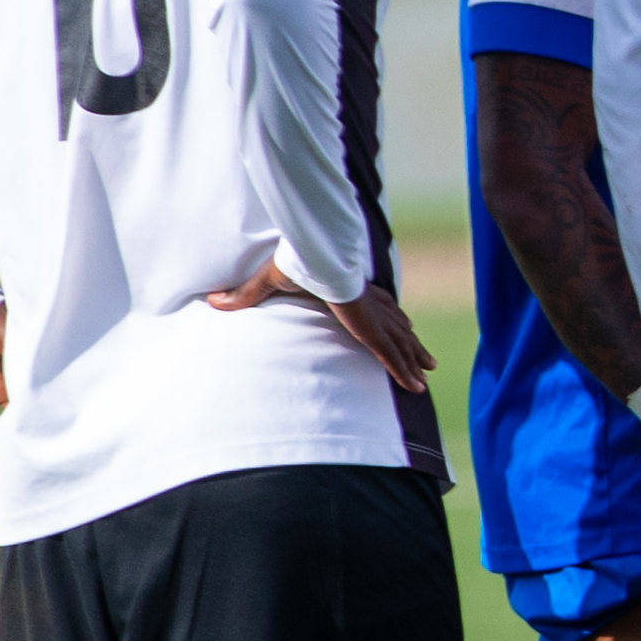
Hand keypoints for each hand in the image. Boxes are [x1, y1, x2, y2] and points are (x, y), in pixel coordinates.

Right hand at [204, 259, 432, 393]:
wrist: (312, 254)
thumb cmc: (295, 260)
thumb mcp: (269, 282)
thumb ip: (246, 295)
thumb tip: (212, 300)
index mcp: (351, 291)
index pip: (376, 307)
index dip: (389, 317)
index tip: (404, 325)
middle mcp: (368, 304)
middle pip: (397, 327)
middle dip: (412, 343)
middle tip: (427, 360)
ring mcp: (373, 316)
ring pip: (401, 344)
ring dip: (415, 359)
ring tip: (428, 373)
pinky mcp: (370, 329)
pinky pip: (392, 355)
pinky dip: (404, 370)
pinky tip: (417, 386)